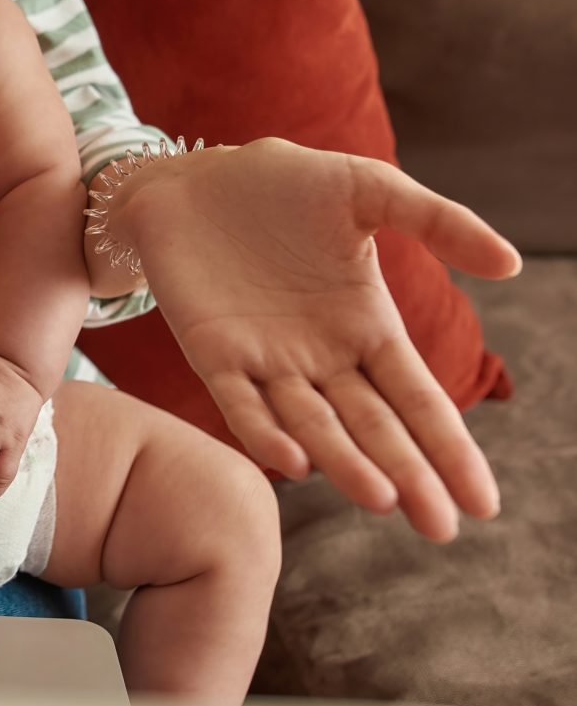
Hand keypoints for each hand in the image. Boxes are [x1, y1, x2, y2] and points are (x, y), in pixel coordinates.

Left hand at [122, 137, 522, 540]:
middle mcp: (323, 358)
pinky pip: (242, 402)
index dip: (448, 448)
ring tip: (384, 500)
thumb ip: (439, 222)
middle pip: (374, 428)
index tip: (483, 502)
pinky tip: (296, 462)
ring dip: (347, 463)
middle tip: (442, 528)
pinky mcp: (213, 354)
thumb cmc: (285, 185)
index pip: (417, 399)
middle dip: (409, 476)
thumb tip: (513, 265)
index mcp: (368, 328)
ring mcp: (268, 362)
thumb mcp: (369, 191)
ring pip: (315, 426)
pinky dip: (266, 432)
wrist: (193, 177)